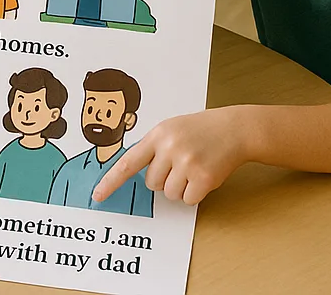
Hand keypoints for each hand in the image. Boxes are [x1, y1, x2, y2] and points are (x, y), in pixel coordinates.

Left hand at [93, 106, 248, 205]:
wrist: (233, 128)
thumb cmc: (200, 130)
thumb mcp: (171, 129)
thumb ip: (153, 148)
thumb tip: (135, 174)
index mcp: (158, 134)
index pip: (128, 162)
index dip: (110, 181)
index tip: (97, 195)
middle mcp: (170, 148)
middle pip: (151, 184)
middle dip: (164, 179)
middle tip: (181, 162)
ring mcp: (187, 163)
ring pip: (169, 194)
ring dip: (180, 187)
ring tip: (193, 166)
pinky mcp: (203, 178)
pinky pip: (188, 200)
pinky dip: (195, 193)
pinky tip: (204, 175)